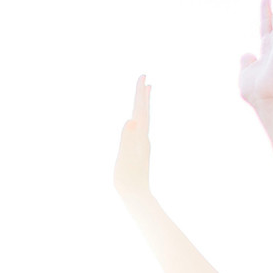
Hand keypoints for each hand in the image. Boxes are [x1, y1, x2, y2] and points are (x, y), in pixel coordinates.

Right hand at [114, 75, 151, 199]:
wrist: (137, 197)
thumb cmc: (128, 179)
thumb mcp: (124, 157)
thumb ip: (127, 138)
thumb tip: (132, 120)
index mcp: (139, 136)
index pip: (140, 109)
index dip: (140, 93)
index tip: (143, 76)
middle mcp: (143, 137)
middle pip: (144, 111)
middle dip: (143, 94)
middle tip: (145, 77)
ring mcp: (142, 144)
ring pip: (144, 118)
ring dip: (145, 104)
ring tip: (147, 92)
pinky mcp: (139, 150)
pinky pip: (141, 128)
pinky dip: (141, 117)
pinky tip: (139, 119)